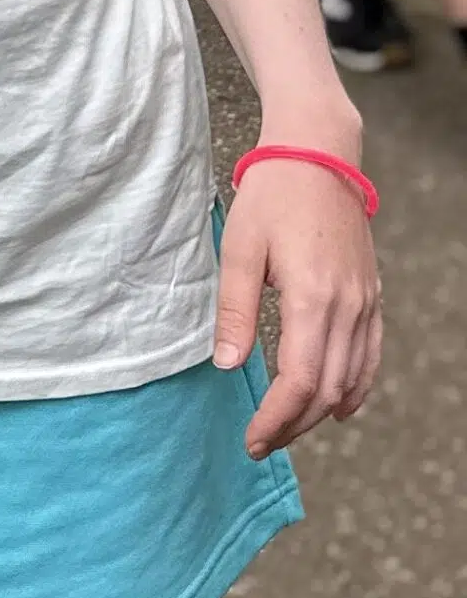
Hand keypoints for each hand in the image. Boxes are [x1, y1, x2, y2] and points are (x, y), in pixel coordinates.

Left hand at [214, 157, 382, 453]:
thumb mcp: (240, 248)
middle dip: (294, 424)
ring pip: (351, 379)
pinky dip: (356, 388)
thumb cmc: (272, 195)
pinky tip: (338, 407)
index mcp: (313, 297)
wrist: (318, 154)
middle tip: (261, 443)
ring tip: (287, 430)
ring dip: (320, 412)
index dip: (277, 417)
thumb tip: (226, 364)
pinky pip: (370, 356)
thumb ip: (235, 309)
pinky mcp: (371, 296)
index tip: (252, 439)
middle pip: (327, 389)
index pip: (300, 380)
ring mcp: (365, 303)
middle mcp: (347, 307)